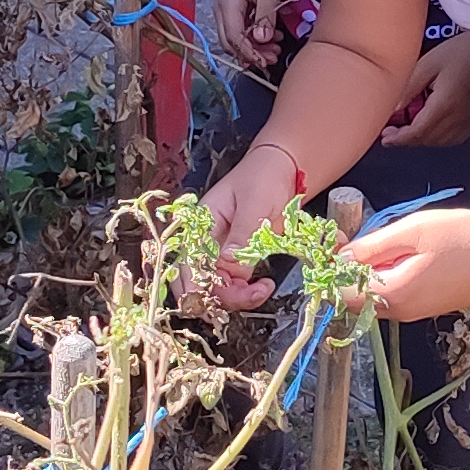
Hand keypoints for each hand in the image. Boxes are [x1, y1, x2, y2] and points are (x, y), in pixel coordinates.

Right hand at [199, 148, 312, 308]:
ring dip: (235, 299)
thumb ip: (242, 236)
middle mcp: (204, 242)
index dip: (202, 288)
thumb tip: (228, 266)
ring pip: (214, 291)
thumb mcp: (255, 203)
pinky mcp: (235, 260)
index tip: (230, 294)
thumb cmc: (264, 176)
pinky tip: (262, 287)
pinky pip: (232, 287)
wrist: (282, 169)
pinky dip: (245, 295)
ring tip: (262, 288)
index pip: (188, 265)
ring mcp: (219, 253)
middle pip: (195, 284)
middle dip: (219, 300)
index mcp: (200, 224)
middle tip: (251, 294)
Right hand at [217, 0, 286, 69]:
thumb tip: (262, 40)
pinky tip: (269, 38)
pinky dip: (252, 38)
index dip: (249, 52)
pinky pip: (238, 31)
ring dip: (253, 47)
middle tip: (273, 57)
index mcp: (227, 5)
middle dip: (251, 54)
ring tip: (275, 48)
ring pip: (234, 39)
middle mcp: (221, 10)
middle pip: (230, 42)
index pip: (234, 38)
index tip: (267, 61)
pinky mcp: (231, 11)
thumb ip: (265, 17)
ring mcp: (224, 11)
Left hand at [340, 206, 469, 321]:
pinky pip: (399, 296)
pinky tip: (409, 253)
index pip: (343, 295)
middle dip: (351, 270)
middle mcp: (403, 312)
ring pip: (379, 296)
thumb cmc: (464, 236)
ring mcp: (419, 313)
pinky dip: (392, 277)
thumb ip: (372, 247)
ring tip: (388, 241)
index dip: (333, 269)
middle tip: (359, 235)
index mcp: (394, 295)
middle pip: (358, 298)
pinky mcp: (432, 307)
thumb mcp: (412, 230)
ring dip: (373, 272)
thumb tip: (339, 260)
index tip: (338, 242)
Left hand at [381, 33, 469, 147]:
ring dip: (421, 139)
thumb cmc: (465, 50)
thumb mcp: (428, 63)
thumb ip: (409, 88)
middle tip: (391, 132)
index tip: (386, 137)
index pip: (416, 133)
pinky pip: (452, 138)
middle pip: (426, 140)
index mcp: (445, 105)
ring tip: (408, 129)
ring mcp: (468, 121)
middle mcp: (458, 118)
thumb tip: (393, 108)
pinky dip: (437, 137)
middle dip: (406, 140)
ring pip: (439, 142)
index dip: (398, 139)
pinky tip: (431, 127)